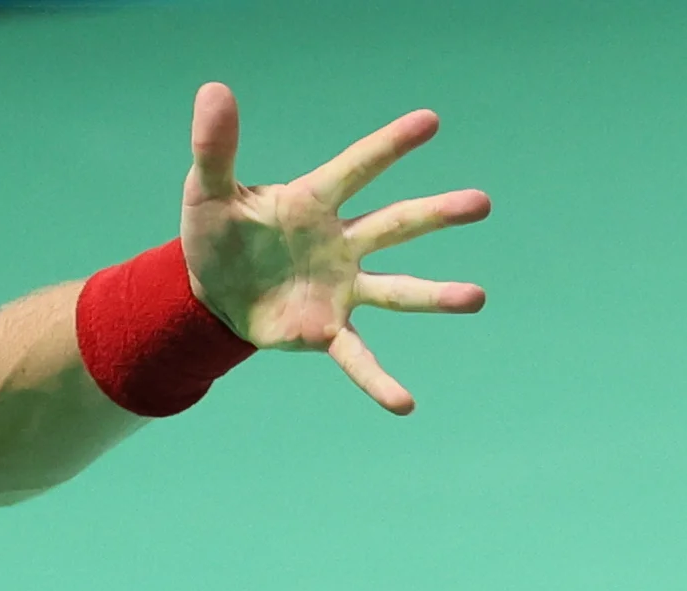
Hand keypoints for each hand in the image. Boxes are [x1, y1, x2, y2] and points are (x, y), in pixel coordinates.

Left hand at [178, 82, 488, 414]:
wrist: (207, 292)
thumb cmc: (217, 233)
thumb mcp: (208, 192)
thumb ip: (215, 146)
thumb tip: (212, 90)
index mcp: (315, 201)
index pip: (357, 168)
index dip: (389, 146)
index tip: (430, 122)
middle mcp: (340, 243)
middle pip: (395, 224)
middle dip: (435, 214)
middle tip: (479, 203)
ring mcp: (340, 288)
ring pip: (396, 289)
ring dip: (434, 296)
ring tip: (475, 298)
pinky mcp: (326, 329)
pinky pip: (358, 357)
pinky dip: (379, 381)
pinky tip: (404, 404)